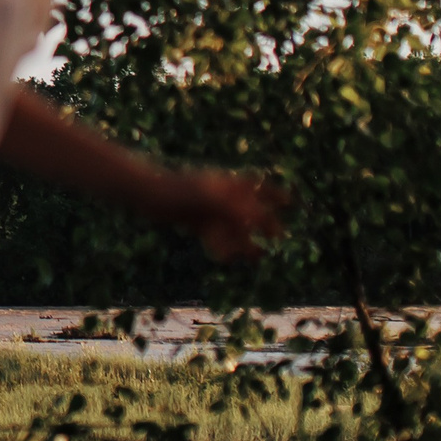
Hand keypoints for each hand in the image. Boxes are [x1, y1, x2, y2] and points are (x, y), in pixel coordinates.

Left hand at [155, 169, 287, 260]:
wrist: (149, 193)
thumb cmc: (180, 191)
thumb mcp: (212, 200)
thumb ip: (238, 210)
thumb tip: (259, 220)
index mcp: (229, 183)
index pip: (259, 186)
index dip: (276, 194)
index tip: (291, 202)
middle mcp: (221, 194)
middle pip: (249, 208)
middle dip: (265, 223)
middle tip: (280, 236)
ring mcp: (208, 207)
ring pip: (233, 226)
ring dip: (244, 241)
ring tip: (258, 255)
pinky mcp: (194, 220)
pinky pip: (213, 235)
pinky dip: (220, 245)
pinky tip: (223, 257)